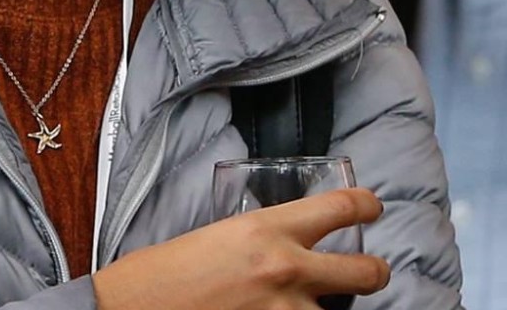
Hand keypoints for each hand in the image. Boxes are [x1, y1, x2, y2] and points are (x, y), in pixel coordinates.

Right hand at [92, 188, 388, 309]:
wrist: (129, 309)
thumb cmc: (161, 274)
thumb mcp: (218, 239)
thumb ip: (262, 241)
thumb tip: (287, 250)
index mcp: (268, 229)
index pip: (341, 208)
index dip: (367, 206)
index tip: (373, 208)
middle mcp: (286, 269)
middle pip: (366, 272)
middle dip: (376, 273)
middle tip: (374, 272)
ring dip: (323, 308)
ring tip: (306, 304)